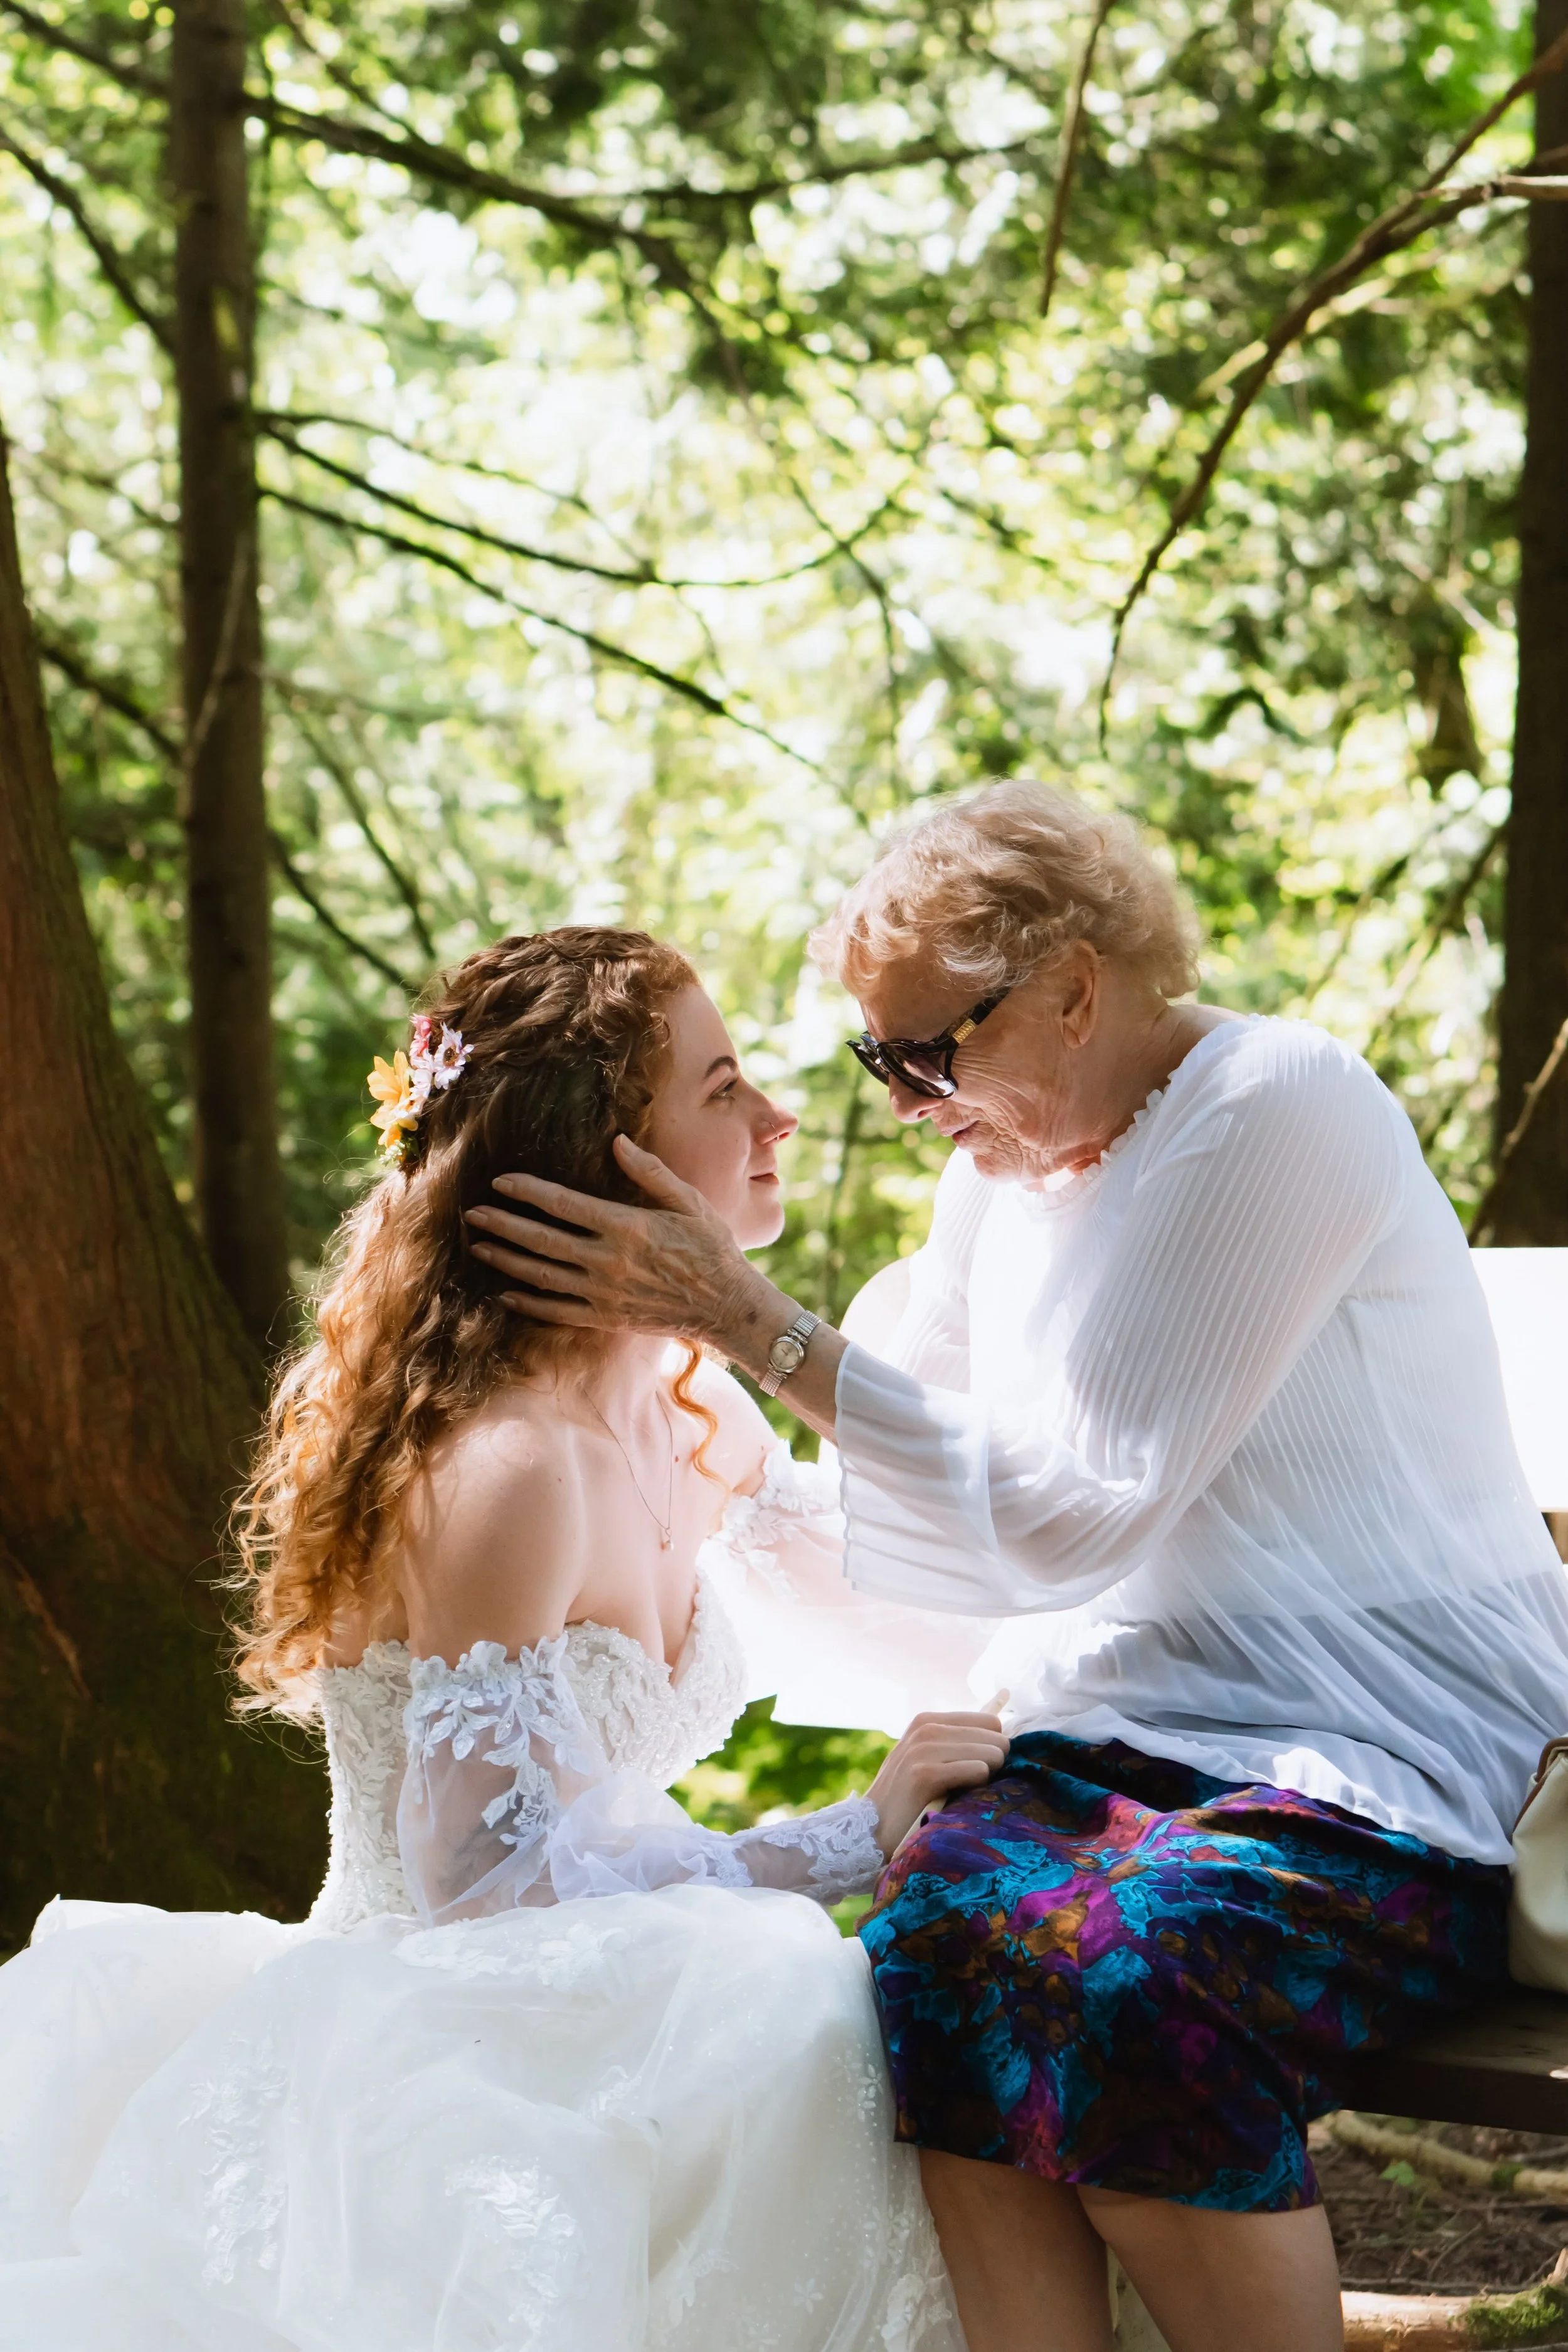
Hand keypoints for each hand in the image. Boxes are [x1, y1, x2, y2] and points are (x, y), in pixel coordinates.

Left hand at [465, 1134, 771, 1349]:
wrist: (728, 1306)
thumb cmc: (713, 1249)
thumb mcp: (690, 1202)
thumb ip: (651, 1172)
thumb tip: (618, 1142)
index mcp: (627, 1226)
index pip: (563, 1204)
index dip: (527, 1191)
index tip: (500, 1181)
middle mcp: (608, 1260)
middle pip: (542, 1240)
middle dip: (503, 1225)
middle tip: (472, 1214)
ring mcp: (604, 1293)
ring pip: (542, 1276)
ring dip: (507, 1261)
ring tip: (479, 1248)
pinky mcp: (606, 1318)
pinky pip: (558, 1311)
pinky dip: (529, 1304)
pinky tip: (507, 1295)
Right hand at [866, 1710, 1009, 1859]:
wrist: (872, 1832)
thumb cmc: (908, 1800)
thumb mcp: (928, 1759)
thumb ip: (958, 1743)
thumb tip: (1003, 1727)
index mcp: (927, 1721)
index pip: (991, 1721)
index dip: (994, 1748)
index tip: (981, 1768)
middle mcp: (925, 1728)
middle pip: (996, 1737)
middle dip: (995, 1763)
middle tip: (972, 1786)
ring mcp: (922, 1749)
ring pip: (991, 1753)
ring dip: (987, 1778)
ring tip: (962, 1793)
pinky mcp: (923, 1774)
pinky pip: (978, 1771)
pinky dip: (976, 1787)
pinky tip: (956, 1799)